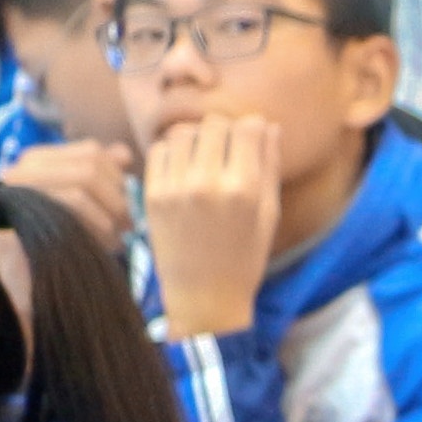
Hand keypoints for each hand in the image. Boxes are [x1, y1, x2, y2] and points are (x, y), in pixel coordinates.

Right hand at [3, 138, 134, 251]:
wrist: (23, 287)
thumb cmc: (57, 247)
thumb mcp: (83, 208)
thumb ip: (101, 177)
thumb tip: (123, 153)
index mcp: (37, 162)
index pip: (92, 152)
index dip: (119, 179)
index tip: (126, 208)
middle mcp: (23, 169)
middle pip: (91, 166)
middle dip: (118, 199)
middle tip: (127, 227)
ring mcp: (17, 190)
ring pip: (84, 182)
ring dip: (110, 215)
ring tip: (115, 240)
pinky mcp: (21, 213)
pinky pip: (73, 202)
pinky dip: (99, 226)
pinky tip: (104, 246)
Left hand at [140, 112, 283, 339]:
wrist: (204, 297)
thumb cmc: (244, 258)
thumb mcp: (268, 215)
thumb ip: (269, 167)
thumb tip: (269, 126)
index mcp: (244, 189)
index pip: (248, 128)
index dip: (254, 127)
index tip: (253, 138)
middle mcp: (208, 183)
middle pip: (214, 124)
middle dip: (225, 131)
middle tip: (227, 150)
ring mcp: (176, 188)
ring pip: (184, 132)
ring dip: (196, 138)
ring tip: (203, 158)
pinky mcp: (152, 194)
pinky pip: (160, 150)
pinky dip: (173, 152)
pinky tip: (183, 170)